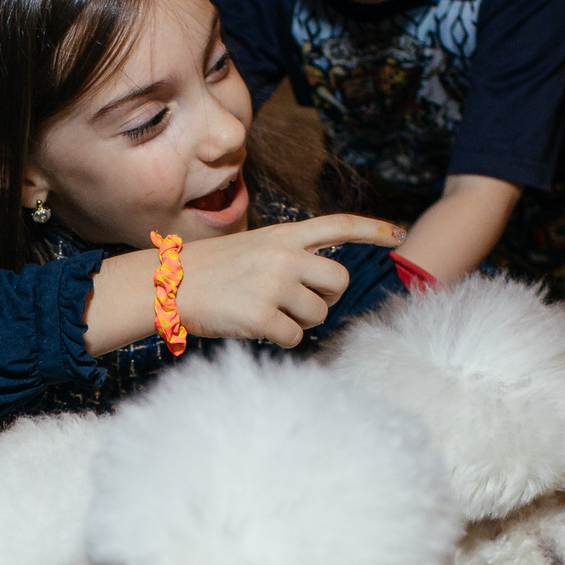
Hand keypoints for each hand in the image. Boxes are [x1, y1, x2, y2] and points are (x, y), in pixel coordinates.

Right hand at [177, 215, 405, 346]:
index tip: (398, 234)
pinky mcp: (261, 315)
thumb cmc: (207, 270)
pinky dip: (281, 339)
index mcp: (282, 235)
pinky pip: (295, 337)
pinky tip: (256, 328)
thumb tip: (317, 286)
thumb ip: (286, 256)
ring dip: (301, 321)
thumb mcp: (251, 247)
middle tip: (300, 302)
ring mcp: (274, 285)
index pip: (338, 225)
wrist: (166, 283)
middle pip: (337, 280)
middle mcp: (284, 256)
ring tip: (268, 314)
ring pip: (319, 314)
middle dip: (326, 297)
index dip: (372, 230)